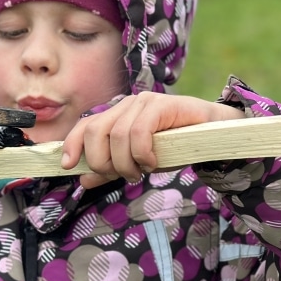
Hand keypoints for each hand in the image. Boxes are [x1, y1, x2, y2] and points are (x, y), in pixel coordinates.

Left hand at [61, 92, 244, 188]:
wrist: (212, 131)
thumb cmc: (175, 145)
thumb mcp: (138, 161)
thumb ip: (112, 168)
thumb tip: (84, 178)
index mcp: (118, 116)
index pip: (85, 126)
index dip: (72, 144)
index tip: (68, 166)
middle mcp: (127, 105)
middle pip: (96, 133)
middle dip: (103, 161)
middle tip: (124, 175)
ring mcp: (144, 102)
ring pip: (117, 136)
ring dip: (127, 163)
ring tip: (143, 171)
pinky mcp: (161, 105)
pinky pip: (140, 132)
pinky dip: (143, 153)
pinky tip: (153, 162)